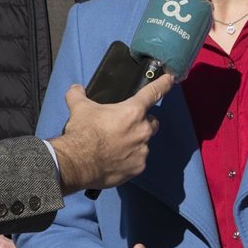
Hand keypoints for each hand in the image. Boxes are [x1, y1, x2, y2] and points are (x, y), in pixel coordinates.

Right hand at [52, 75, 172, 193]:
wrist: (77, 164)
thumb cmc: (82, 132)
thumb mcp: (79, 108)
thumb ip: (78, 94)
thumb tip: (76, 88)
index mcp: (133, 111)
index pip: (153, 93)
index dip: (164, 84)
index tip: (171, 79)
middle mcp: (143, 130)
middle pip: (152, 122)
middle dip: (143, 122)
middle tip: (125, 126)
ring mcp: (142, 150)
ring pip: (144, 143)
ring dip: (134, 142)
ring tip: (115, 146)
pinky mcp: (138, 168)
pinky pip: (138, 160)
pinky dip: (129, 159)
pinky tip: (115, 159)